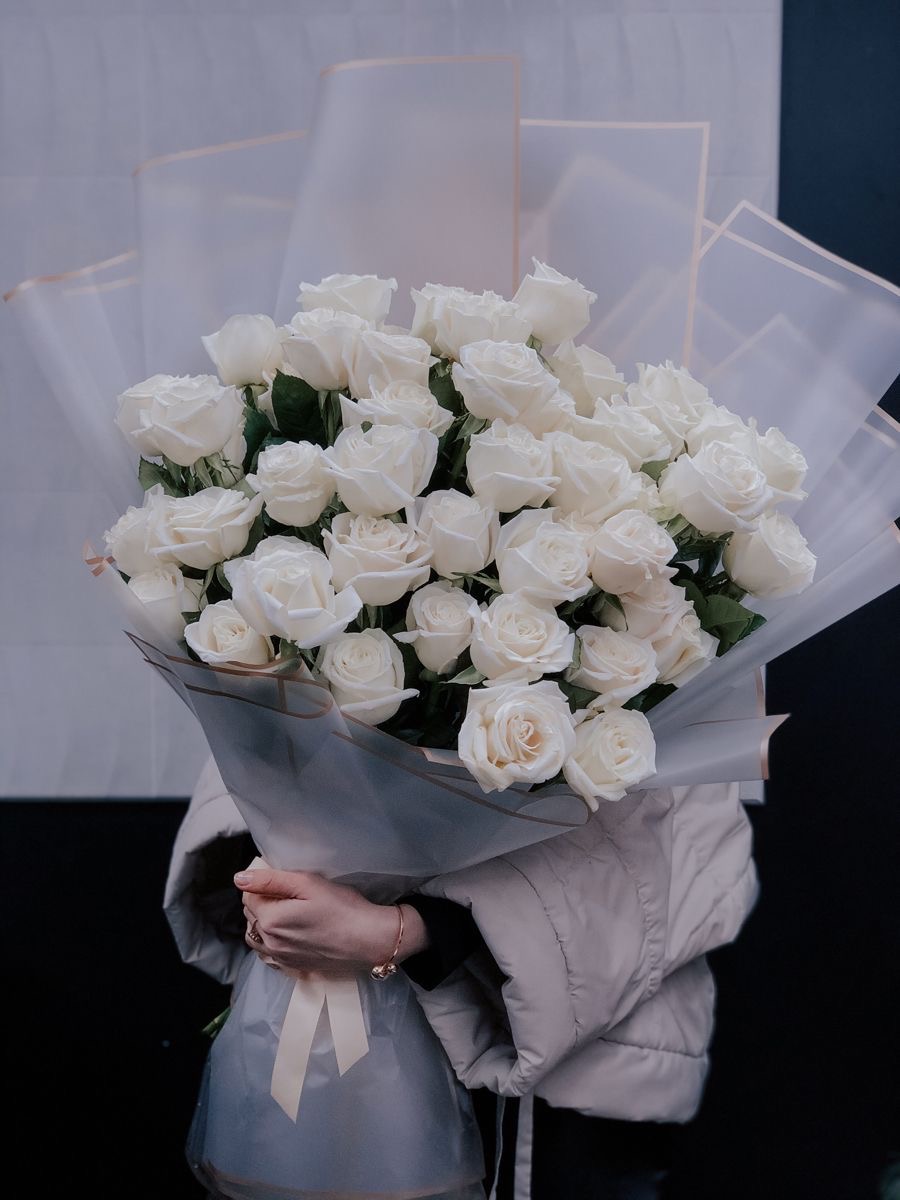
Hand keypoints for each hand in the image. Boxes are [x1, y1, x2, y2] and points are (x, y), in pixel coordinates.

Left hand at [234, 866, 428, 973]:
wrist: (369, 940)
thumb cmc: (343, 908)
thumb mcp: (307, 883)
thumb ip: (270, 880)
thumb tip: (239, 879)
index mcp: (269, 920)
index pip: (249, 896)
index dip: (263, 884)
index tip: (284, 881)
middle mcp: (270, 943)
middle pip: (251, 916)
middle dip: (263, 902)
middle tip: (290, 894)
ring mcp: (280, 959)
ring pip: (256, 936)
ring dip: (263, 922)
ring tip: (287, 911)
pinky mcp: (292, 968)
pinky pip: (268, 953)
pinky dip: (270, 941)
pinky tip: (288, 933)